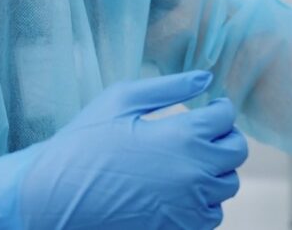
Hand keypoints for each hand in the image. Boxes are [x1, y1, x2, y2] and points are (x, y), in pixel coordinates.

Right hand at [0, 71, 248, 229]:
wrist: (55, 195)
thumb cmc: (84, 142)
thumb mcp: (121, 99)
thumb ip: (170, 87)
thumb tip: (206, 77)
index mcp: (182, 138)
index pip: (226, 119)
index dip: (220, 107)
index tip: (210, 106)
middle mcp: (194, 175)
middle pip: (236, 152)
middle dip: (225, 135)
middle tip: (205, 129)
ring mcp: (187, 207)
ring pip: (227, 185)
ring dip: (217, 168)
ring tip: (191, 157)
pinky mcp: (178, 229)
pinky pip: (211, 215)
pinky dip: (205, 199)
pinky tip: (182, 186)